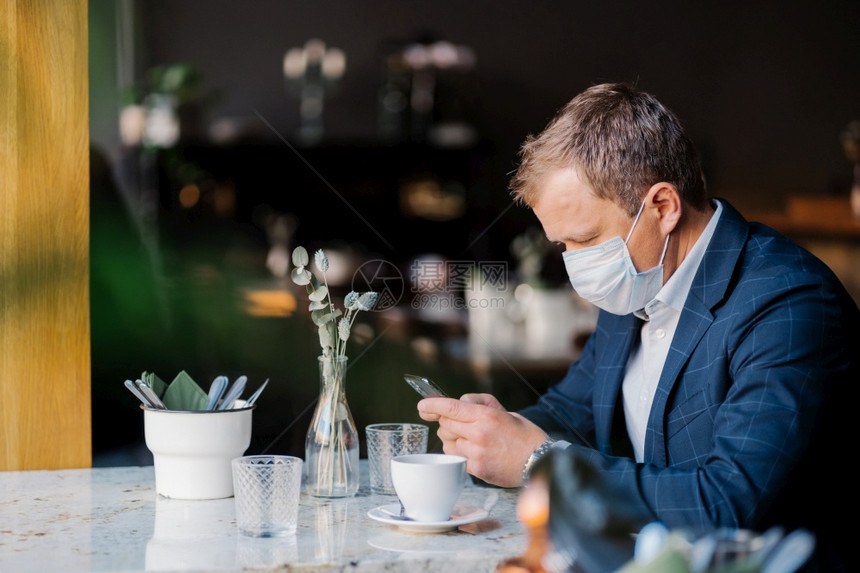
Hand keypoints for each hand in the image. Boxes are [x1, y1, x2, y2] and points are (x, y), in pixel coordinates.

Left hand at [417, 396, 547, 486]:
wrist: (539, 462)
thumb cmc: (525, 436)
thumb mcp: (506, 412)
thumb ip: (482, 403)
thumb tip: (461, 400)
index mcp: (486, 415)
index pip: (451, 407)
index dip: (432, 405)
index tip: (422, 406)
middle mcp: (478, 433)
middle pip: (445, 425)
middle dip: (447, 424)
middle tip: (460, 427)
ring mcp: (476, 453)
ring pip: (448, 444)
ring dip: (453, 441)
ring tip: (472, 442)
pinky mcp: (476, 469)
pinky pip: (457, 459)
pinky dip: (462, 456)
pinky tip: (478, 455)